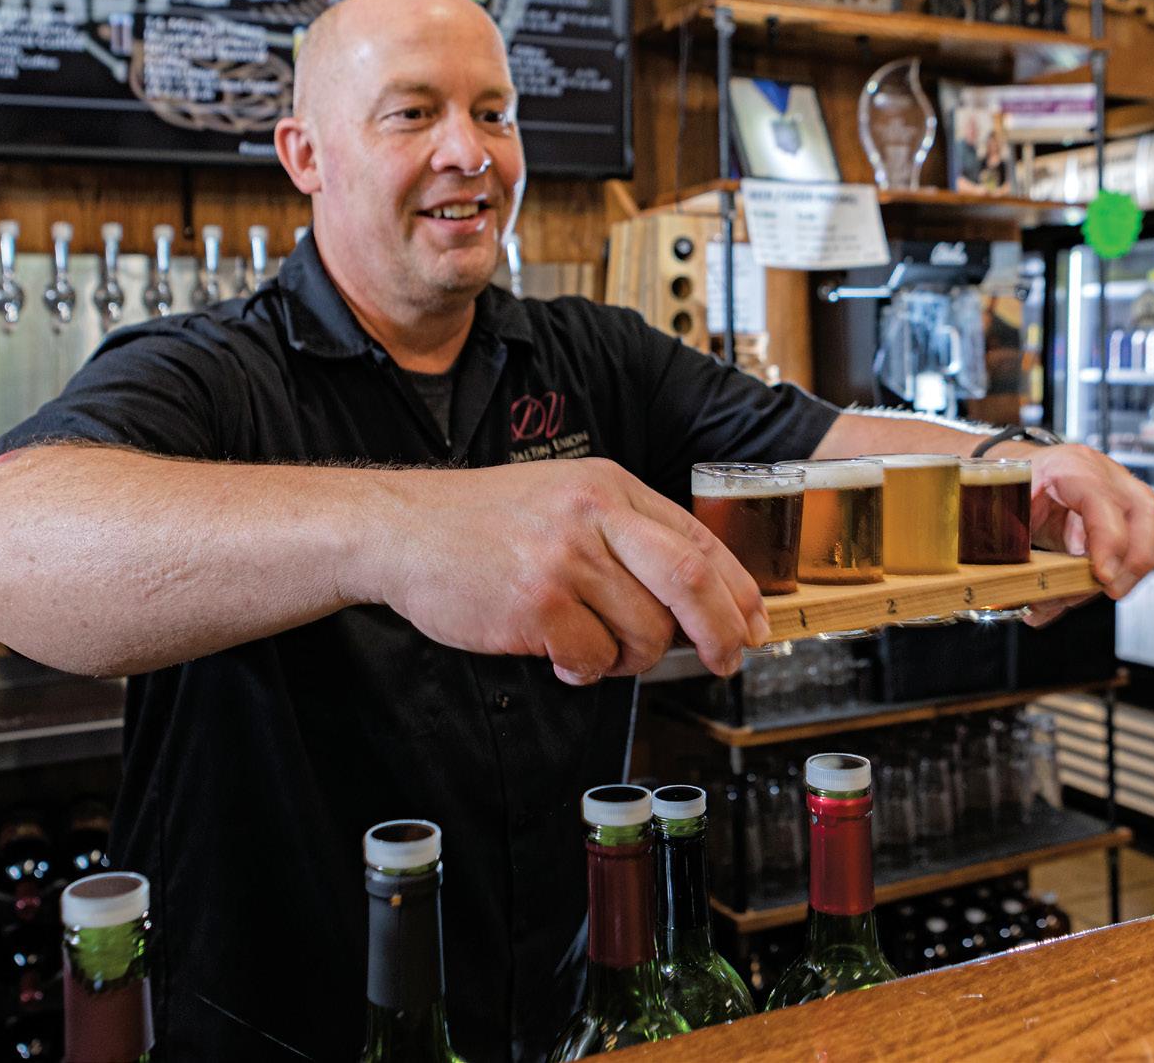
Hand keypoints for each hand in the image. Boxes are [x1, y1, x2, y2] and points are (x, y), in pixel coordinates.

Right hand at [377, 458, 771, 684]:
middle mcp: (592, 515)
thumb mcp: (562, 497)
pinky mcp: (536, 605)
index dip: (737, 592)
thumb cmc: (480, 521)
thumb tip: (693, 599)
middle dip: (722, 632)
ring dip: (631, 658)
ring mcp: (565, 560)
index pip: (698, 540)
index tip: (754, 625)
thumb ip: (623, 534)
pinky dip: (585, 668)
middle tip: (726, 660)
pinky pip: (593, 658)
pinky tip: (558, 654)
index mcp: (608, 486)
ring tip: (596, 648)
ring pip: (645, 632)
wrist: (399, 528)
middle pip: (692, 580)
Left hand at [1014, 443, 1153, 612]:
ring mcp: (1120, 492)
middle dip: (1136, 559)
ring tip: (1098, 593)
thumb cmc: (1013, 483)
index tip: (1102, 576)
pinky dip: (1121, 570)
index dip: (1108, 541)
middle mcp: (1104, 475)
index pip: (1103, 501)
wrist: (1019, 469)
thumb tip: (1020, 586)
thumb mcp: (1005, 504)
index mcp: (1071, 466)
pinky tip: (1092, 587)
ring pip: (1150, 530)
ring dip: (1131, 570)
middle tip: (1112, 590)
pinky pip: (1138, 543)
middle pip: (1146, 512)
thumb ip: (1013, 538)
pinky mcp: (1123, 514)